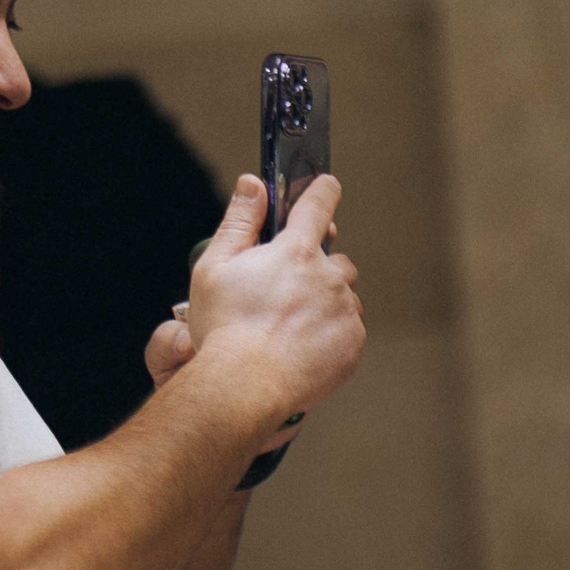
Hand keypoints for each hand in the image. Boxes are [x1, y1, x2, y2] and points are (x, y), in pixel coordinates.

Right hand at [185, 171, 364, 425]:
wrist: (246, 385)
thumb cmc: (225, 328)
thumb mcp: (216, 266)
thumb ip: (239, 221)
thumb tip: (253, 184)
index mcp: (295, 251)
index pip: (317, 204)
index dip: (322, 190)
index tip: (327, 185)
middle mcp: (327, 276)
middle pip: (336, 258)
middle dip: (318, 267)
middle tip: (290, 289)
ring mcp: (344, 310)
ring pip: (344, 297)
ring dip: (327, 302)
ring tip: (293, 325)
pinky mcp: (353, 344)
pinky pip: (349, 330)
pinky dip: (331, 334)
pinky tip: (304, 346)